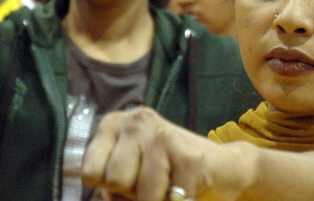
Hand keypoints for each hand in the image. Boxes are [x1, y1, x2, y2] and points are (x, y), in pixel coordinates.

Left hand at [82, 108, 253, 200]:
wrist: (223, 167)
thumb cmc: (167, 174)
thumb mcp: (129, 173)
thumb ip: (109, 184)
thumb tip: (109, 197)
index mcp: (113, 124)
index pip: (90, 173)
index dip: (109, 189)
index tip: (130, 179)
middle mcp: (136, 121)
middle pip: (114, 183)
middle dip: (133, 195)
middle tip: (153, 183)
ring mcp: (163, 135)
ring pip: (143, 197)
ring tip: (171, 186)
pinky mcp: (190, 156)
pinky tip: (188, 188)